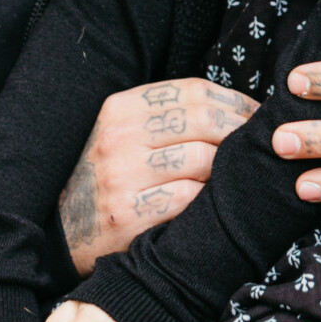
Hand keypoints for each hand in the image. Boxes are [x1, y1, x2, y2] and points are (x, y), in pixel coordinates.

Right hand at [60, 78, 258, 273]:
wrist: (59, 231)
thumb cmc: (108, 176)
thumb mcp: (124, 132)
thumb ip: (168, 116)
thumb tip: (235, 107)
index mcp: (122, 107)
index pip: (194, 90)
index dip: (235, 101)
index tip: (256, 115)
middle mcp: (119, 136)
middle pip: (204, 120)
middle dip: (241, 131)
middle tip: (261, 144)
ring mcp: (121, 176)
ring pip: (202, 159)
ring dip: (227, 168)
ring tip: (238, 174)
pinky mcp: (127, 216)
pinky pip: (188, 198)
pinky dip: (209, 199)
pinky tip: (215, 202)